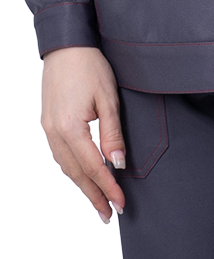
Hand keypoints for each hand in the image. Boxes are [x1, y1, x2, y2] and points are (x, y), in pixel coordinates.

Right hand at [41, 45, 125, 223]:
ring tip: (99, 200)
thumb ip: (113, 135)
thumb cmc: (88, 65)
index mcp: (70, 128)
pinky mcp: (48, 123)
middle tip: (109, 213)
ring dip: (83, 185)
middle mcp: (54, 131)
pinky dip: (73, 169)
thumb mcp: (108, 100)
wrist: (66, 45)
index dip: (109, 188)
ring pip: (66, 166)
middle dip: (94, 195)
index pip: (94, 168)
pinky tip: (83, 175)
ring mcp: (48, 128)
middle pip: (76, 173)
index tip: (121, 203)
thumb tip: (118, 163)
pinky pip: (60, 154)